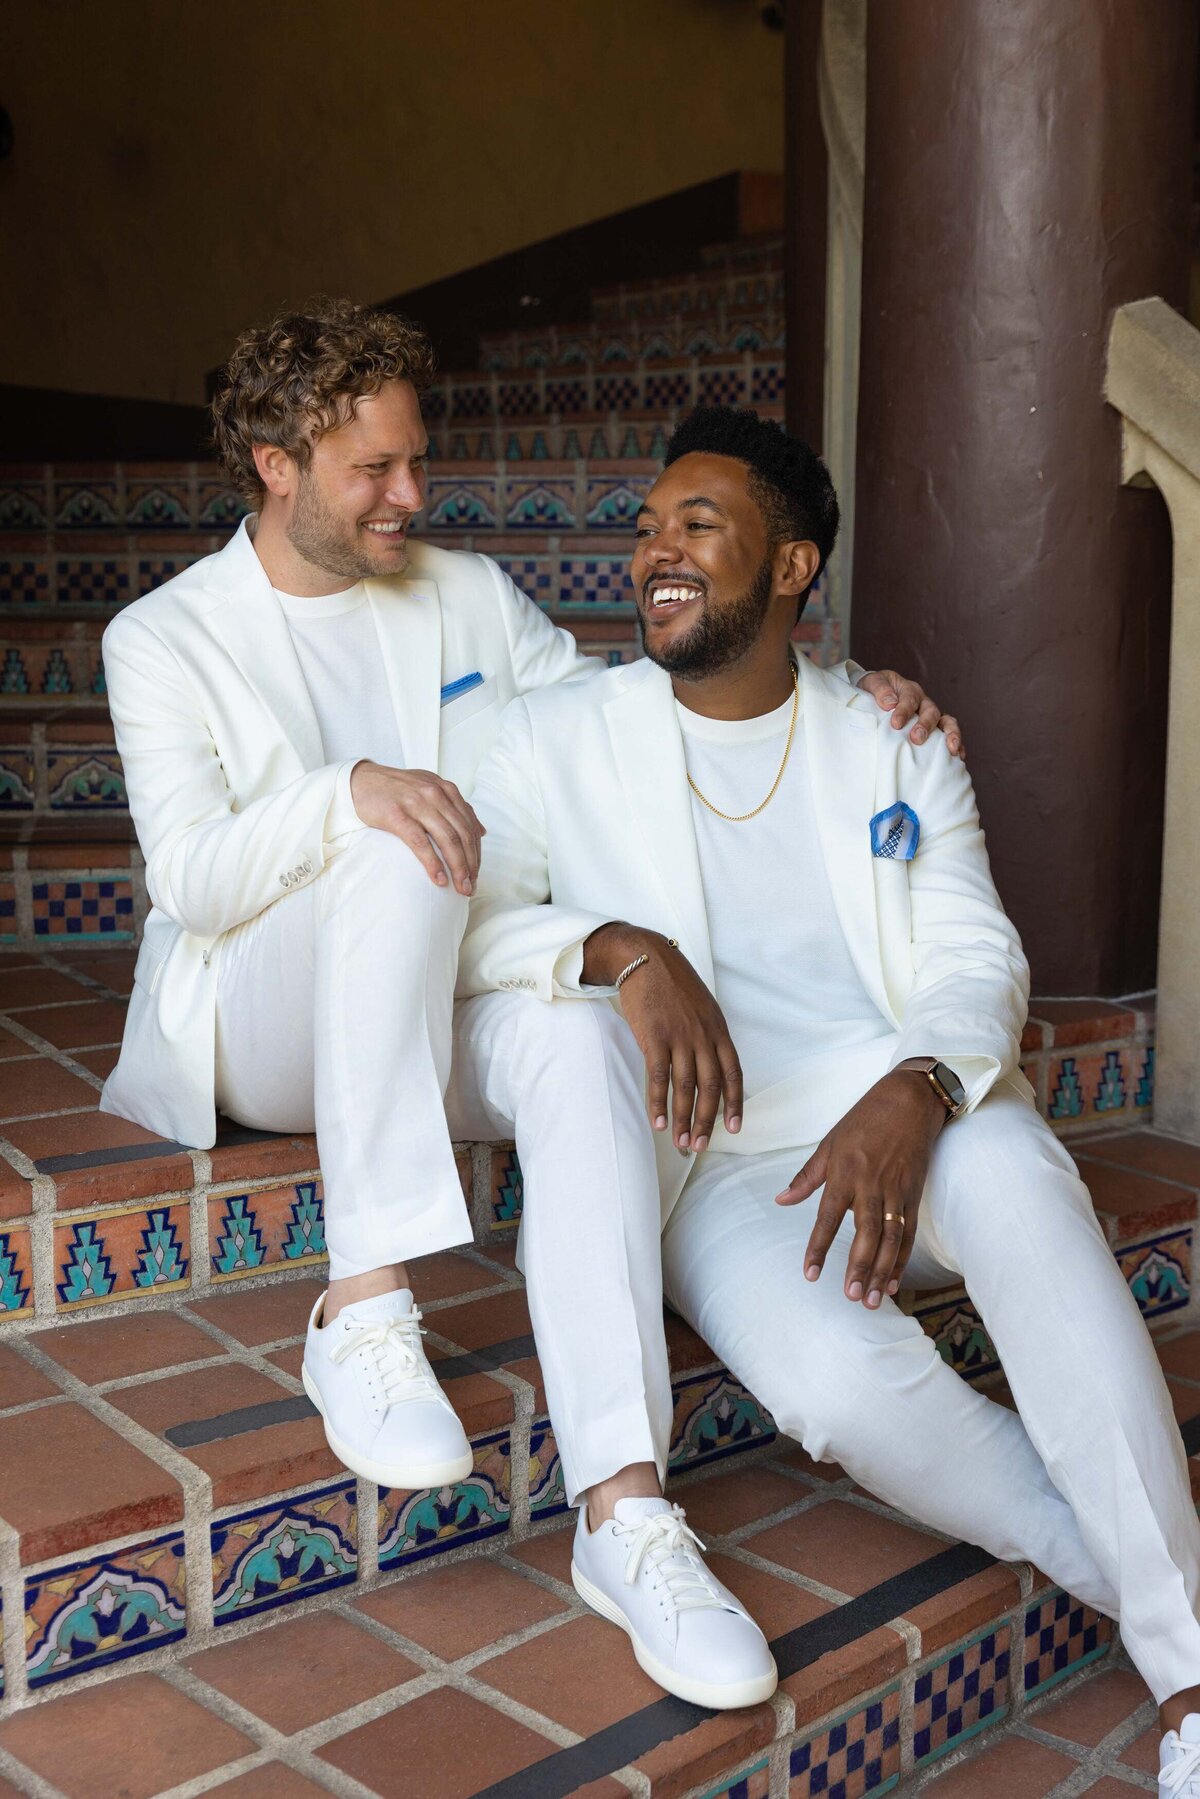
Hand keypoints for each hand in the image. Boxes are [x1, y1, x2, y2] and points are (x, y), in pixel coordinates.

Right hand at [349, 761, 484, 895]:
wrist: (360, 781)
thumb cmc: (396, 791)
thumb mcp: (430, 791)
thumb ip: (456, 808)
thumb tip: (482, 831)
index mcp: (446, 790)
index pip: (470, 825)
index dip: (477, 853)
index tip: (476, 874)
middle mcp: (435, 794)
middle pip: (462, 835)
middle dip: (471, 864)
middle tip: (471, 887)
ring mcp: (417, 803)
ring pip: (447, 839)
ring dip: (458, 867)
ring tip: (461, 888)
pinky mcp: (397, 815)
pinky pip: (420, 843)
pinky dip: (432, 863)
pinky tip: (439, 879)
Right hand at [581, 922, 741, 1152]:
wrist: (647, 958)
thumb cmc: (674, 985)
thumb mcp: (703, 1007)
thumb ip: (708, 1036)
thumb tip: (710, 1065)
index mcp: (718, 1030)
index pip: (733, 1074)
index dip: (735, 1104)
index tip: (734, 1128)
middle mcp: (703, 1036)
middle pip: (710, 1087)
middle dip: (706, 1121)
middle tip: (700, 1146)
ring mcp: (679, 1037)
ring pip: (685, 1087)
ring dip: (682, 1118)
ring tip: (680, 1141)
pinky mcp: (654, 1037)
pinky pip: (658, 1077)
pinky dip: (658, 1103)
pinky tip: (657, 1122)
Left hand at [775, 1069, 946, 1305]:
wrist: (908, 1102)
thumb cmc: (864, 1120)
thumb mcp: (829, 1144)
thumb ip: (806, 1177)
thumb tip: (781, 1200)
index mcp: (844, 1173)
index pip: (828, 1217)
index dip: (818, 1247)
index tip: (810, 1273)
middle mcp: (871, 1185)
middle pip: (866, 1233)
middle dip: (859, 1266)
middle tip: (852, 1296)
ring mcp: (896, 1191)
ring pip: (891, 1238)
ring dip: (882, 1270)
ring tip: (872, 1299)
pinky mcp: (914, 1194)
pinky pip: (908, 1232)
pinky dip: (902, 1258)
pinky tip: (893, 1280)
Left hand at [857, 669, 964, 761]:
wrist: (876, 693)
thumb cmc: (874, 689)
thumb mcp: (873, 683)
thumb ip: (880, 690)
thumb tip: (890, 703)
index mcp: (909, 690)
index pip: (910, 699)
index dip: (904, 711)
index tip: (896, 724)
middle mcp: (923, 702)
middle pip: (931, 711)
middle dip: (926, 725)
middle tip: (917, 738)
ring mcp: (931, 715)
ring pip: (946, 722)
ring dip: (951, 734)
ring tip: (952, 749)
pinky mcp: (934, 728)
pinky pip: (948, 735)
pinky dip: (957, 744)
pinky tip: (958, 757)